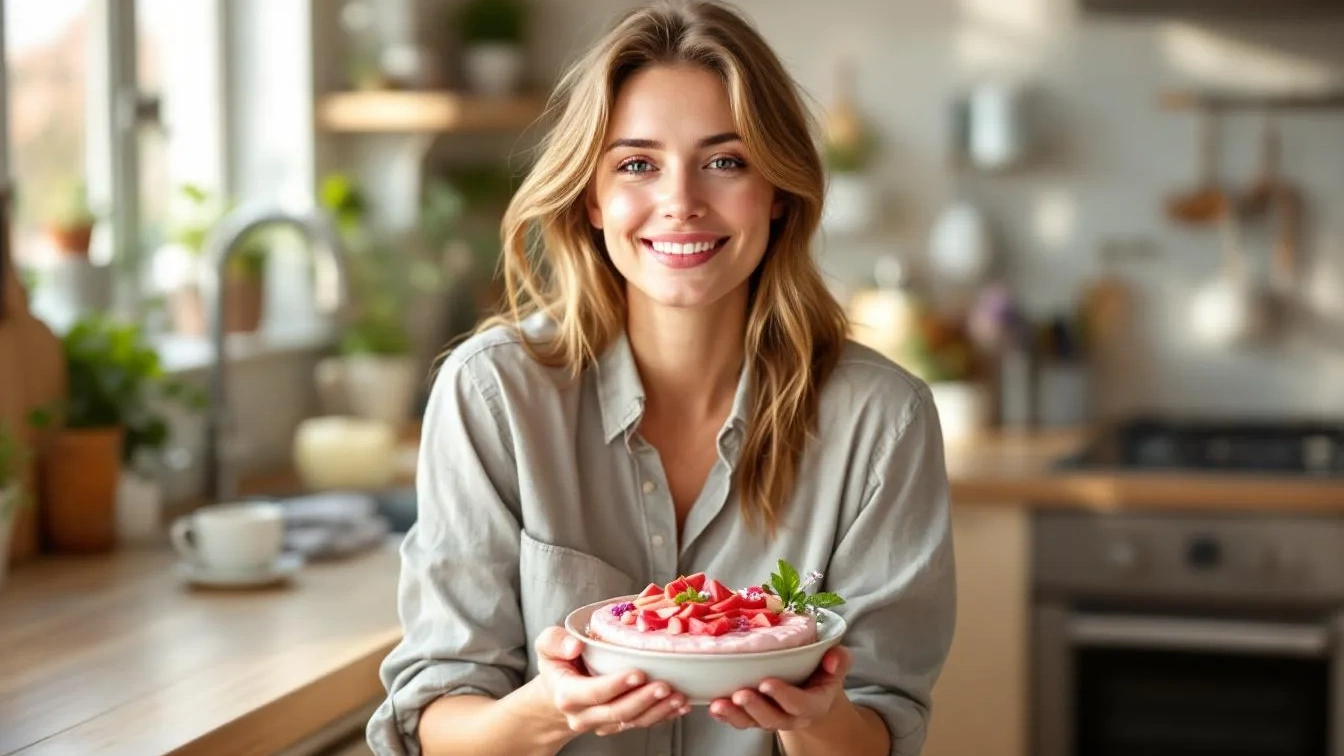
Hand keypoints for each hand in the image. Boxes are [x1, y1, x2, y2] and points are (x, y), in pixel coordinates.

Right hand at [534, 626, 690, 736]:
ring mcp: (602, 723)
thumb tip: (575, 645)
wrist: (557, 693)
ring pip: (632, 721)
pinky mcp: (617, 725)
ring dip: (658, 711)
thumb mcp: (547, 647)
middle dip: (644, 699)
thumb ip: (555, 641)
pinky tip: (679, 707)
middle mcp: (584, 715)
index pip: (593, 692)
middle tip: (665, 686)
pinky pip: (641, 724)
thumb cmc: (558, 664)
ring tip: (678, 697)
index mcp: (567, 694)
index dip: (616, 685)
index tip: (638, 673)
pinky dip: (662, 717)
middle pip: (617, 711)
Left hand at [708, 646, 852, 731]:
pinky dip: (725, 716)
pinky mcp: (753, 717)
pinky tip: (713, 708)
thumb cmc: (821, 675)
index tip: (767, 683)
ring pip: (752, 722)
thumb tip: (833, 657)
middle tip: (740, 694)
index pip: (799, 704)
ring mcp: (770, 718)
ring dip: (735, 714)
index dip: (783, 696)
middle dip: (755, 707)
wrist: (813, 693)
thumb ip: (839, 660)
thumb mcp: (835, 666)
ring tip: (719, 704)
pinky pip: (739, 721)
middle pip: (772, 718)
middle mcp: (790, 716)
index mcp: (813, 704)